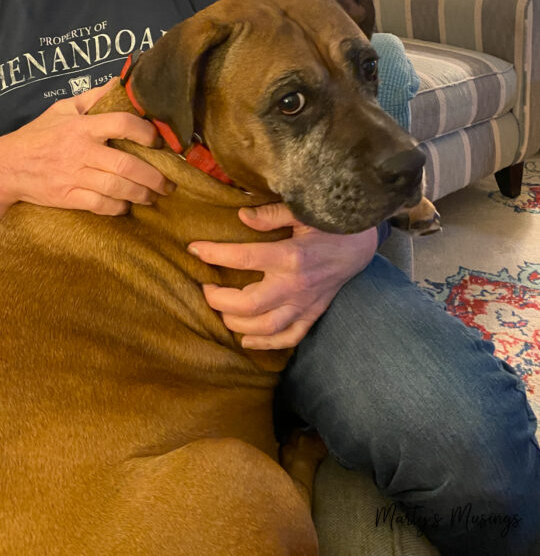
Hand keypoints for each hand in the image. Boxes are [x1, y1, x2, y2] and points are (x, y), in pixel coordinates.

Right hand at [0, 82, 172, 230]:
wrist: (7, 166)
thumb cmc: (39, 134)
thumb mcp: (63, 108)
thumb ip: (93, 96)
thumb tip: (120, 82)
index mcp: (81, 126)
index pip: (121, 124)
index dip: (145, 132)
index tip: (158, 141)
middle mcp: (80, 151)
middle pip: (126, 164)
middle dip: (153, 176)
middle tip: (168, 182)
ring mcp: (74, 176)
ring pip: (117, 188)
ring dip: (142, 194)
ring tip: (155, 196)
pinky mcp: (68, 197)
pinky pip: (100, 205)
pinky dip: (118, 207)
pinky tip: (127, 205)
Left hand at [188, 203, 376, 349]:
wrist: (362, 244)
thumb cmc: (330, 224)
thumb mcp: (302, 212)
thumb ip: (271, 215)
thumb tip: (241, 216)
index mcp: (289, 256)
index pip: (242, 257)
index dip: (213, 253)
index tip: (194, 249)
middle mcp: (295, 285)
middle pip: (247, 304)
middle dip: (219, 299)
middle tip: (205, 288)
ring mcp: (305, 304)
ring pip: (264, 327)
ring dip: (237, 323)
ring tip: (222, 311)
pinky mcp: (313, 314)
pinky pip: (288, 337)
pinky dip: (266, 344)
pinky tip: (247, 340)